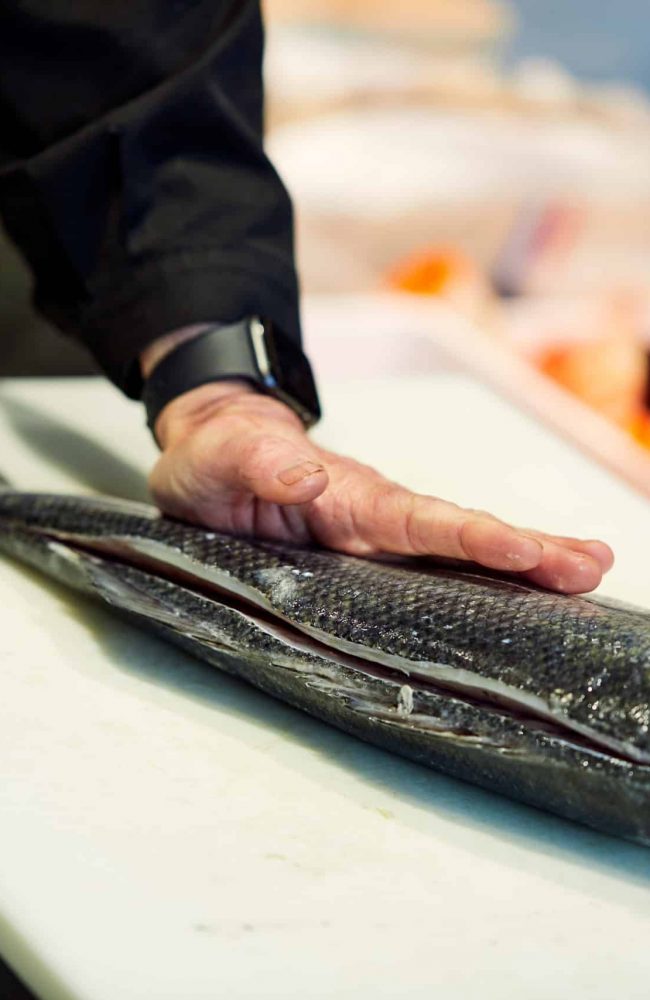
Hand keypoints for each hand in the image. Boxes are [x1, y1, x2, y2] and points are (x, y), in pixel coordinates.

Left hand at [148, 382, 612, 594]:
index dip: (471, 537)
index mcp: (345, 495)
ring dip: (524, 563)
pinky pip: (434, 571)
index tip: (524, 550)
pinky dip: (483, 580)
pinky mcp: (369, 555)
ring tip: (587, 574)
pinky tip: (522, 596)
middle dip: (527, 550)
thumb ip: (258, 462)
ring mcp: (377, 537)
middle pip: (460, 534)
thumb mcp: (218, 456)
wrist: (217, 447)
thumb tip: (304, 475)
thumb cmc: (218, 452)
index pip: (417, 518)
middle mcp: (375, 516)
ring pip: (458, 554)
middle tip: (591, 566)